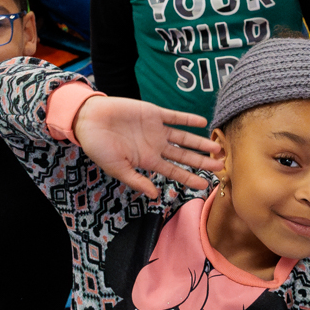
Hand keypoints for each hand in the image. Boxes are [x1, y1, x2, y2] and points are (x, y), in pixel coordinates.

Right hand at [72, 96, 223, 197]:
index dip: (189, 178)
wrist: (88, 120)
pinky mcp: (153, 113)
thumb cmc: (98, 147)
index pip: (174, 172)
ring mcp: (156, 130)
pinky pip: (174, 117)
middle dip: (202, 162)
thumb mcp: (116, 168)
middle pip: (184, 156)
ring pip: (184, 138)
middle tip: (221, 166)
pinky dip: (188, 119)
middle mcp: (156, 146)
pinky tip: (202, 122)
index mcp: (147, 161)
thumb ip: (136, 180)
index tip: (205, 185)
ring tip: (217, 147)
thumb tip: (154, 196)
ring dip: (200, 142)